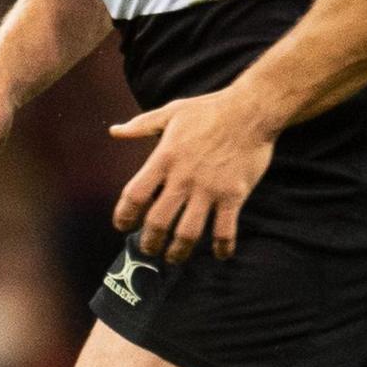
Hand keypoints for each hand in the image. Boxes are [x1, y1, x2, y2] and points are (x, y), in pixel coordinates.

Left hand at [109, 88, 279, 262]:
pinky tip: (220, 254)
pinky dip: (222, 247)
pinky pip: (225, 230)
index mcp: (164, 158)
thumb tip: (115, 131)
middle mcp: (183, 178)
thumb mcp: (171, 112)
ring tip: (174, 257)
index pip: (134, 195)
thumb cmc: (210, 109)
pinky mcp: (234, 195)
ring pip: (188, 232)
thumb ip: (141, 125)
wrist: (251, 110)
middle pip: (158, 221)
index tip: (122, 225)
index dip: (124, 215)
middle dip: (150, 241)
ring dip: (179, 251)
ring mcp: (209, 189)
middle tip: (149, 248)